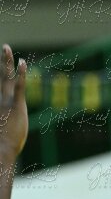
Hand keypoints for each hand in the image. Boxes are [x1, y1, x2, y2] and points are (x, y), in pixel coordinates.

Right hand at [0, 45, 27, 160]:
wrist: (1, 151)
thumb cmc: (1, 148)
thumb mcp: (4, 136)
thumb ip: (6, 128)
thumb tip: (5, 138)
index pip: (0, 87)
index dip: (3, 78)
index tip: (5, 69)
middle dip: (2, 62)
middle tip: (5, 48)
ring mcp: (5, 102)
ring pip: (5, 77)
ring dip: (6, 61)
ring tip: (7, 48)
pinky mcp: (15, 105)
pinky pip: (18, 86)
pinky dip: (20, 74)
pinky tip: (22, 63)